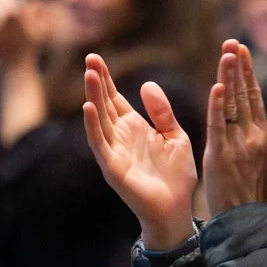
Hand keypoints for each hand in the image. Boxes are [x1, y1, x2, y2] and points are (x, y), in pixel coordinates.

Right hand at [83, 53, 200, 247]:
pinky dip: (92, 126)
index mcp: (135, 128)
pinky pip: (100, 144)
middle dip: (97, 81)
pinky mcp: (113, 168)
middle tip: (90, 57)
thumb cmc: (176, 175)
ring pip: (99, 119)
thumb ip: (162, 112)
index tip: (97, 57)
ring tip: (89, 74)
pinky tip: (89, 108)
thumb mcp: (175, 135)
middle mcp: (120, 137)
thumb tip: (146, 84)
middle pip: (104, 104)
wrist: (177, 209)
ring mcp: (114, 152)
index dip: (106, 79)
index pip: (115, 98)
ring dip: (93, 97)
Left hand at [203, 40, 266, 216]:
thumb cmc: (265, 198)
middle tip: (233, 42)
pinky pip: (218, 125)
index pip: (256, 97)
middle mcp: (252, 136)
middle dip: (238, 67)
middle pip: (244, 94)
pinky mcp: (219, 155)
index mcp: (265, 136)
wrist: (250, 223)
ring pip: (232, 104)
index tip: (243, 52)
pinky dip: (217, 106)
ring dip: (229, 77)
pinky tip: (218, 86)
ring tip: (227, 53)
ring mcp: (236, 144)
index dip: (249, 73)